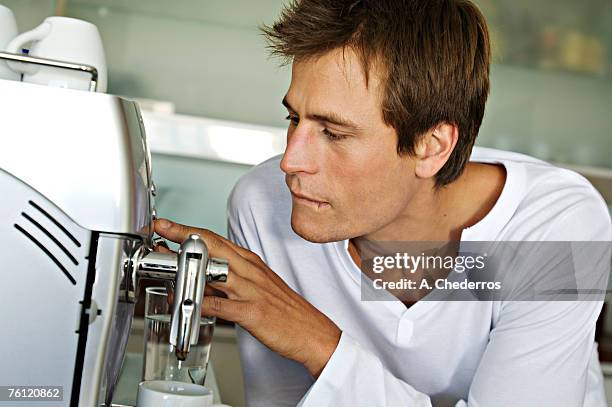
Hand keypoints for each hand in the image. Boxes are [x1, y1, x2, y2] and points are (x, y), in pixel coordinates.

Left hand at [153, 218, 340, 377]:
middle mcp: (250, 272)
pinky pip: (220, 305)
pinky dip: (199, 303)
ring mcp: (252, 291)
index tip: (170, 226)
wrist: (313, 332)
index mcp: (252, 263)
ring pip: (215, 270)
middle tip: (162, 229)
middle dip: (185, 235)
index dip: (191, 230)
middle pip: (214, 246)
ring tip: (163, 262)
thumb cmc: (286, 311)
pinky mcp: (252, 312)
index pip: (217, 240)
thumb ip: (230, 280)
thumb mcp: (258, 287)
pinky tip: (183, 303)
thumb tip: (202, 279)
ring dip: (187, 265)